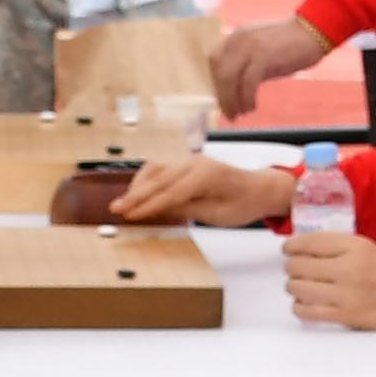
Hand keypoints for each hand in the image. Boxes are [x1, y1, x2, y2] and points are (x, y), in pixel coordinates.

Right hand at [110, 152, 294, 226]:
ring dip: (138, 184)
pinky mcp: (187, 163)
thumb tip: (159, 209)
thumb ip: (188, 209)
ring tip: (123, 202)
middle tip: (116, 209)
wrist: (259, 188)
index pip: (169, 192)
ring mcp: (191, 159)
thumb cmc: (243, 204)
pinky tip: (137, 191)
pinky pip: (162, 167)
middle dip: (135, 195)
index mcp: (206, 176)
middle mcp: (195, 162)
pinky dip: (147, 179)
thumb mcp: (217, 215)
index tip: (130, 216)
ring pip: (156, 168)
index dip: (148, 206)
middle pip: (158, 178)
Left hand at [212, 14, 332, 117]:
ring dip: (232, 100)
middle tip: (229, 112)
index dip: (215, 82)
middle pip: (218, 72)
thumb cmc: (292, 44)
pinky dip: (246, 99)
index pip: (214, 60)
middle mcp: (239, 39)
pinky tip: (252, 107)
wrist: (314, 30)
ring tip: (240, 113)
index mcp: (237, 36)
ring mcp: (250, 46)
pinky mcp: (263, 56)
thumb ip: (248, 65)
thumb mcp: (263, 52)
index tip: (222, 99)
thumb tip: (237, 89)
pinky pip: (247, 83)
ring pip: (229, 78)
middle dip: (222, 96)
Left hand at [282, 227, 375, 333]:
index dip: (292, 245)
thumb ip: (341, 247)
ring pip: (298, 288)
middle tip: (294, 269)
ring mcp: (345, 294)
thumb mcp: (370, 249)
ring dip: (294, 287)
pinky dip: (300, 306)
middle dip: (292, 267)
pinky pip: (307, 311)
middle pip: (299, 265)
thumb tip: (306, 247)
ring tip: (300, 286)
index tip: (288, 249)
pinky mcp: (344, 316)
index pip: (311, 241)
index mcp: (356, 247)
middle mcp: (349, 268)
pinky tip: (304, 303)